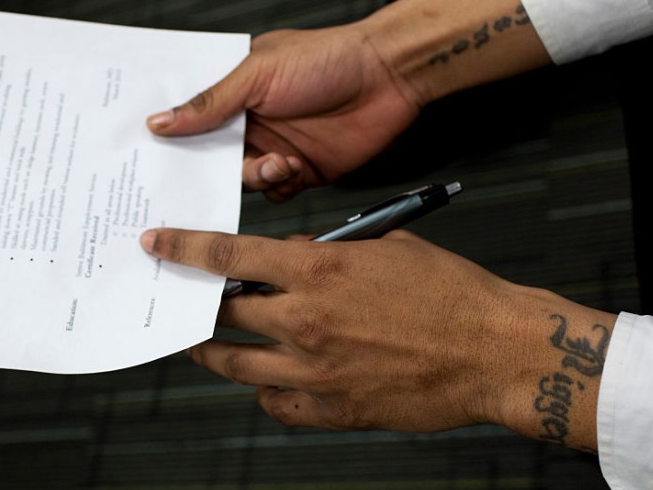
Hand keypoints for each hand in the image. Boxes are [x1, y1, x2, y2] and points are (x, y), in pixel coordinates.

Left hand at [139, 227, 612, 449]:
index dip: (184, 248)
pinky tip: (267, 381)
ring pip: (237, 363)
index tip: (157, 245)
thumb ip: (331, 252)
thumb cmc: (450, 292)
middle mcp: (306, 320)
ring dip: (214, 352)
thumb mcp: (387, 247)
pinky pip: (277, 403)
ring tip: (201, 344)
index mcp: (318, 271)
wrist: (495, 350)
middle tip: (184, 302)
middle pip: (225, 313)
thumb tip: (295, 257)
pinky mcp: (334, 409)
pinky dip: (266, 390)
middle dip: (197, 305)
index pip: (228, 256)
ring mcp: (316, 370)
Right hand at [146, 25, 422, 201]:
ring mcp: (274, 148)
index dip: (173, 139)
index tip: (155, 156)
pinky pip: (275, 194)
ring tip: (277, 162)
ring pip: (242, 181)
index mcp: (234, 93)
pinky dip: (279, 187)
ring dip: (255, 176)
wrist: (389, 77)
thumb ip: (210, 104)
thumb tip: (160, 122)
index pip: (191, 120)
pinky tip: (294, 168)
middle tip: (216, 170)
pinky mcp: (301, 171)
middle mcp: (250, 123)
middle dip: (210, 169)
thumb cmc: (327, 59)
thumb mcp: (258, 76)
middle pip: (211, 159)